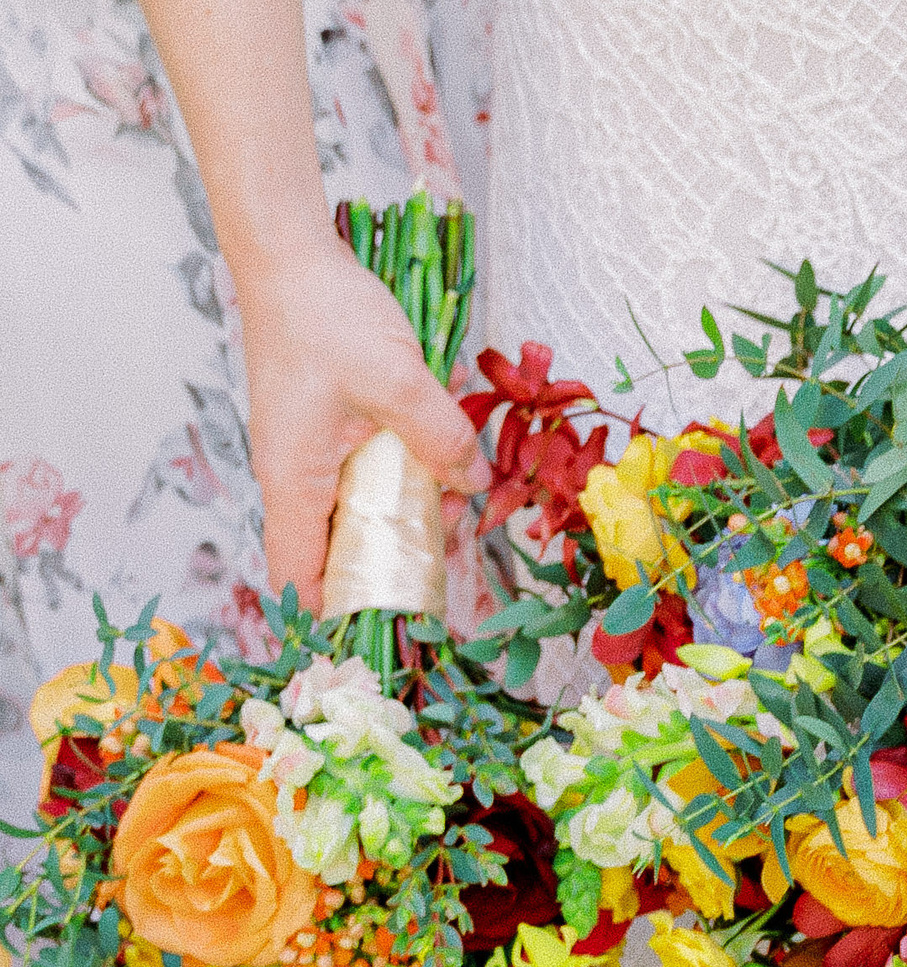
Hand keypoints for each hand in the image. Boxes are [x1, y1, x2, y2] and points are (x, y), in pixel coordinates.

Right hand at [237, 236, 488, 598]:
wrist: (292, 254)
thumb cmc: (325, 315)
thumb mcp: (398, 382)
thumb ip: (442, 441)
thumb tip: (474, 483)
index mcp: (294, 482)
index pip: (300, 576)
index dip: (336, 614)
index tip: (385, 632)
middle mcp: (295, 478)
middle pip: (337, 554)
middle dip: (392, 566)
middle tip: (446, 566)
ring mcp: (309, 454)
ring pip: (358, 515)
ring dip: (406, 521)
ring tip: (456, 511)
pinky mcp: (327, 431)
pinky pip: (365, 477)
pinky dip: (401, 483)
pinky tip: (441, 470)